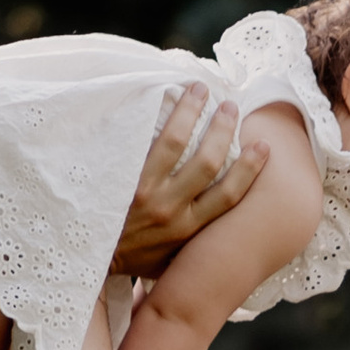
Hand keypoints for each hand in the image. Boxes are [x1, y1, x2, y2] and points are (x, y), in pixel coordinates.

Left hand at [114, 88, 267, 267]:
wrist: (88, 259)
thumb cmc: (131, 259)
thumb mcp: (170, 260)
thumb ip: (194, 242)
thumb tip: (219, 229)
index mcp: (189, 232)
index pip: (229, 195)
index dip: (249, 168)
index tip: (261, 145)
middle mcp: (171, 212)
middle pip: (208, 162)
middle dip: (222, 129)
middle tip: (229, 105)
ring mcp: (145, 193)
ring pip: (176, 142)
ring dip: (191, 111)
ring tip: (199, 89)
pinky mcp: (122, 178)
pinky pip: (142, 140)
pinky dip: (154, 116)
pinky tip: (161, 97)